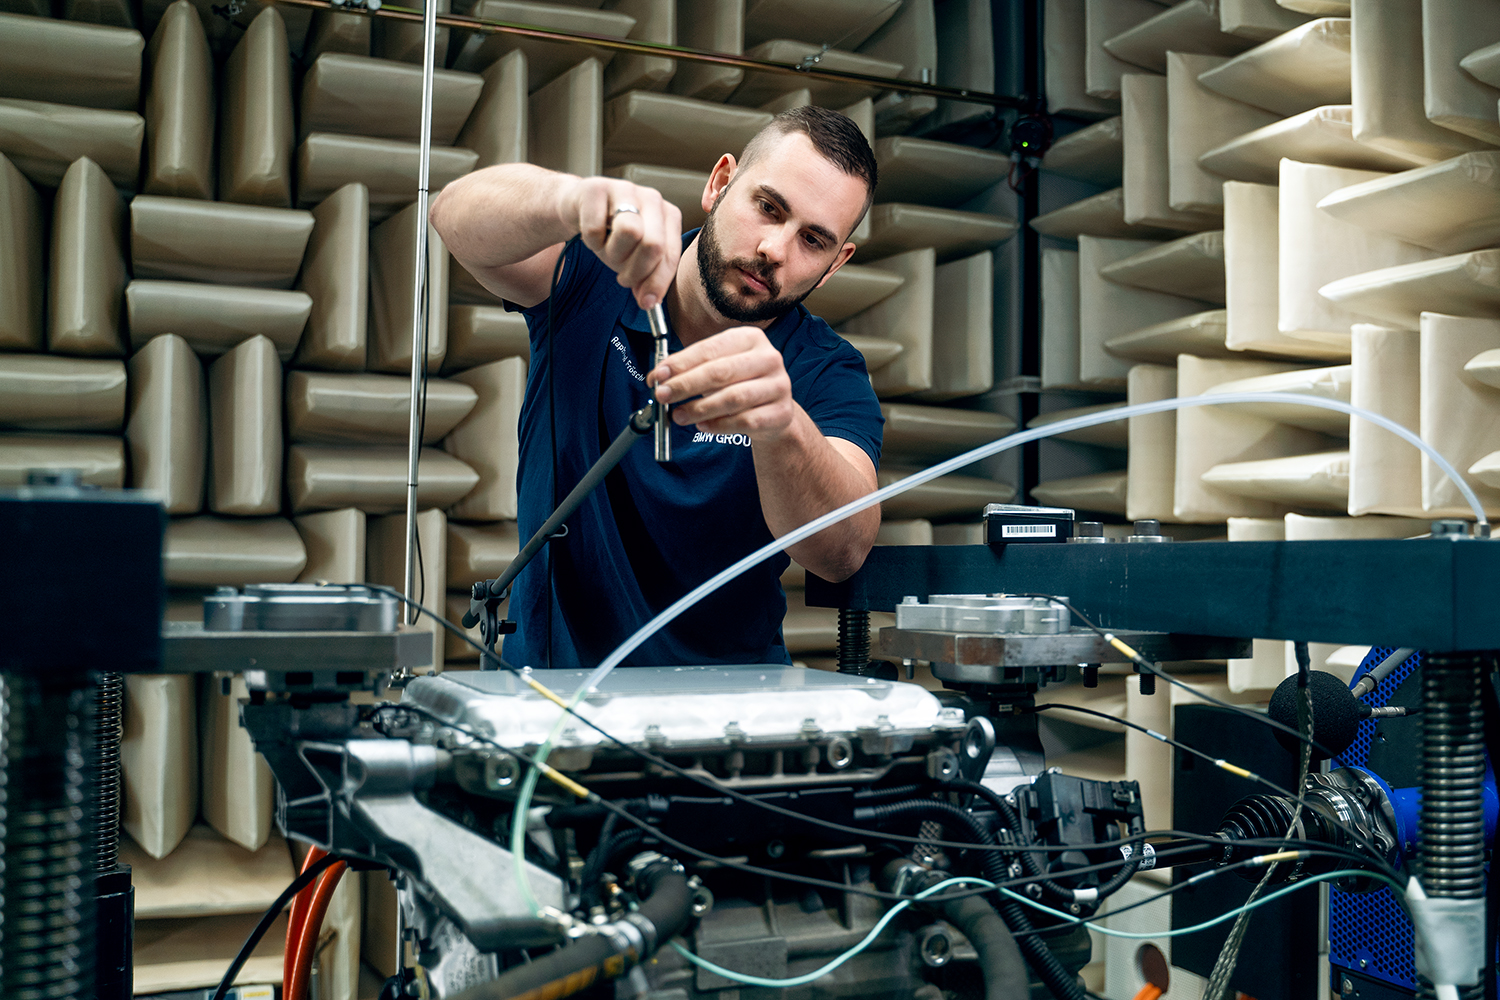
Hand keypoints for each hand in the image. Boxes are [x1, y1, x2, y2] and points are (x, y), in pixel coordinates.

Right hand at [559, 176, 681, 308]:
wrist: (579, 206)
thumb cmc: (612, 232)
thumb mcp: (635, 257)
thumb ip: (647, 277)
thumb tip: (649, 302)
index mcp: (669, 215)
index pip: (670, 256)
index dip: (657, 283)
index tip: (646, 302)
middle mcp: (652, 198)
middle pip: (653, 245)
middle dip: (635, 271)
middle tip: (622, 277)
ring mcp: (625, 189)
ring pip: (628, 232)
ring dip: (612, 253)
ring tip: (606, 249)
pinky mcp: (596, 188)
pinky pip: (595, 228)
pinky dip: (591, 240)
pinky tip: (592, 234)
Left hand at [649, 327, 795, 440]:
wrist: (774, 411)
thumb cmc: (739, 383)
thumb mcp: (718, 367)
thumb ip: (691, 368)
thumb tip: (660, 376)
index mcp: (751, 338)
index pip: (710, 349)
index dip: (680, 363)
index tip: (657, 376)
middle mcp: (768, 358)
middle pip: (720, 372)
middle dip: (686, 385)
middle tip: (663, 396)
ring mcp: (779, 385)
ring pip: (733, 398)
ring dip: (699, 409)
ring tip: (678, 416)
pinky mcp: (782, 413)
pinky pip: (744, 421)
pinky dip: (719, 425)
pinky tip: (703, 426)